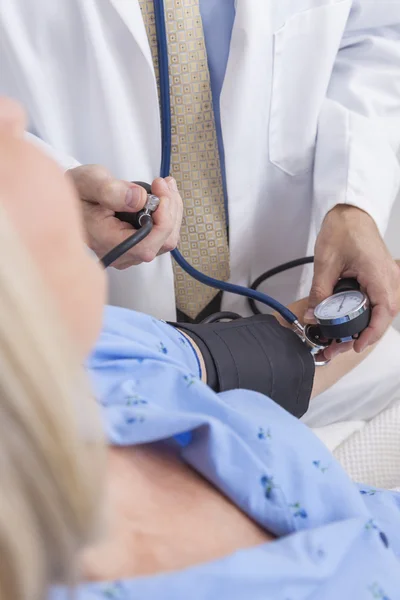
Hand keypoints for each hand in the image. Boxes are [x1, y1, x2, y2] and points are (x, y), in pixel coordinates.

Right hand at [67, 165, 182, 268]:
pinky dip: (168, 213)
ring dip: (172, 210)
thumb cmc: (76, 192)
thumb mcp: (88, 182)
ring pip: (167, 239)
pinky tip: (162, 195)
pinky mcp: (137, 246)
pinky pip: (162, 236)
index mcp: (108, 243)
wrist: (69, 200)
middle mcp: (122, 254)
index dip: (163, 219)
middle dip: (170, 209)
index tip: (160, 190)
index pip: (147, 245)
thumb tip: (139, 198)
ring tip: (164, 185)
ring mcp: (131, 253)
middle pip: (163, 242)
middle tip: (163, 182)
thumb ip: (111, 190)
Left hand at [305, 205, 399, 359]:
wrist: (350, 213)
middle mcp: (389, 277)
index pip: (383, 312)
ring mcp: (387, 277)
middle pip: (383, 316)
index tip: (355, 346)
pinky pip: (378, 302)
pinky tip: (348, 323)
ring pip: (381, 311)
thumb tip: (313, 316)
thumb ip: (320, 292)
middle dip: (362, 336)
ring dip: (363, 327)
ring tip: (339, 339)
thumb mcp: (326, 263)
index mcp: (378, 274)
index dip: (370, 333)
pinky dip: (365, 315)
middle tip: (338, 347)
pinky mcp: (381, 278)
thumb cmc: (343, 229)